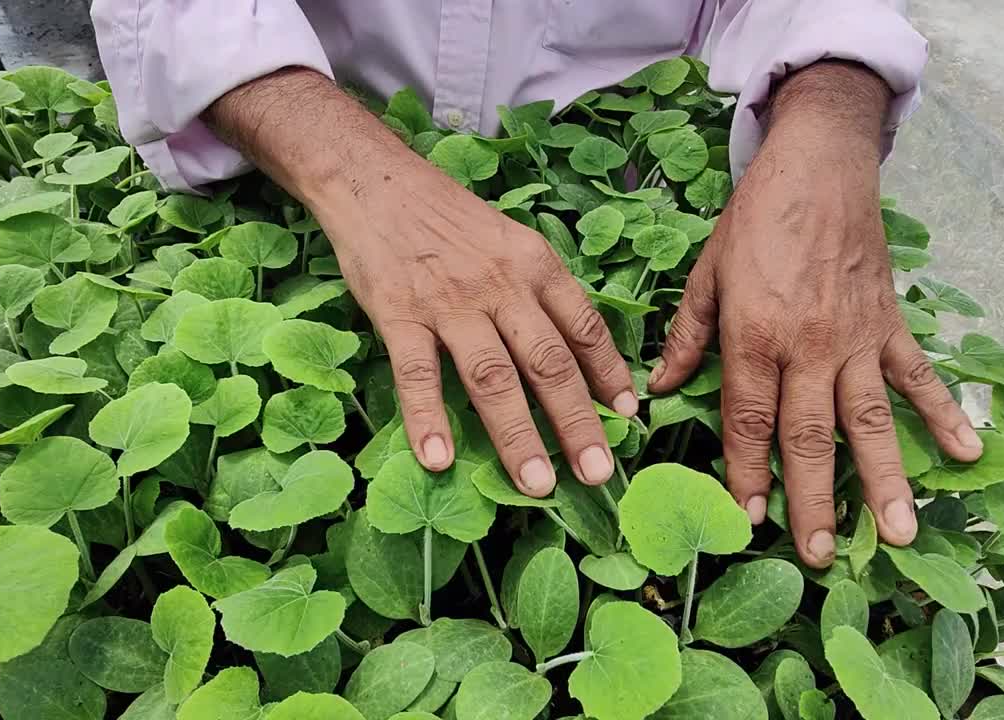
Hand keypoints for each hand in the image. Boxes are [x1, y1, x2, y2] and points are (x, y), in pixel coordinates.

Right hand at [327, 151, 638, 495]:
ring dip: (517, 435)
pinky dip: (428, 417)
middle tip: (599, 473)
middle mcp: (501, 285)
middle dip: (577, 423)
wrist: (375, 180)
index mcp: (535, 264)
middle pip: (548, 363)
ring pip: (492, 376)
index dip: (609, 373)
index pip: (584, 326)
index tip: (628, 415)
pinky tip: (438, 459)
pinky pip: (417, 372)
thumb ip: (539, 291)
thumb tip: (576, 351)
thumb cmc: (448, 217)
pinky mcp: (399, 312)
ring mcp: (449, 302)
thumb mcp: (510, 240)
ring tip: (536, 484)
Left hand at [649, 62, 983, 567]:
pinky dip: (944, 414)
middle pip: (809, 435)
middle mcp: (809, 346)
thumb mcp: (706, 274)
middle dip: (813, 499)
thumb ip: (686, 337)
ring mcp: (857, 339)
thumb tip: (659, 390)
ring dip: (885, 479)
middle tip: (819, 555)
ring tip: (899, 533)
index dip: (747, 474)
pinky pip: (918, 377)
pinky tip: (968, 454)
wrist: (820, 165)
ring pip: (870, 421)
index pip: (750, 420)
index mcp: (755, 335)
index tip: (747, 521)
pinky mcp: (890, 324)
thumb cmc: (755, 220)